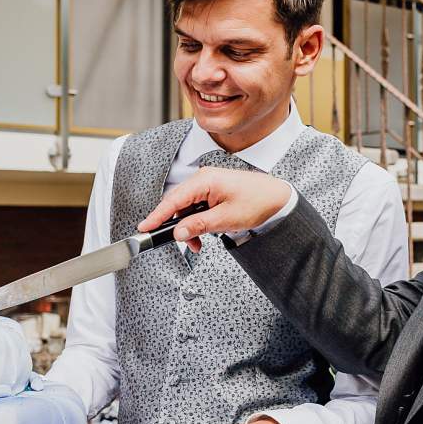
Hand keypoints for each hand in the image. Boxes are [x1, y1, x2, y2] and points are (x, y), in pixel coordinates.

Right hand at [138, 168, 290, 252]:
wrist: (278, 198)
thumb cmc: (257, 202)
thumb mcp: (226, 219)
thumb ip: (198, 225)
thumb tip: (178, 233)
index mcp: (205, 180)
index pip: (173, 200)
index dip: (157, 216)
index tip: (144, 228)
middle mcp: (203, 179)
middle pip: (177, 204)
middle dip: (176, 226)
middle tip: (178, 243)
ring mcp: (208, 184)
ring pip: (187, 209)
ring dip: (188, 227)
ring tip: (196, 244)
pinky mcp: (213, 192)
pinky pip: (197, 208)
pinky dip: (196, 223)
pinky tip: (202, 235)